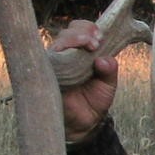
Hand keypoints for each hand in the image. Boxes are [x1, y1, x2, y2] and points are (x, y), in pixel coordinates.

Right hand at [51, 19, 117, 143]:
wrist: (80, 125)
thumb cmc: (93, 101)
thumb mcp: (108, 86)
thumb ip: (109, 71)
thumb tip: (104, 60)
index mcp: (82, 53)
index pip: (81, 31)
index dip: (89, 29)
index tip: (101, 37)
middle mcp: (66, 55)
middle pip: (68, 32)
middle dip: (82, 31)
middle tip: (96, 42)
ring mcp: (53, 64)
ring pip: (58, 43)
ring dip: (73, 39)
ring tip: (89, 46)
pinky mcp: (45, 75)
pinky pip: (46, 60)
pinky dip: (58, 55)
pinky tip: (68, 56)